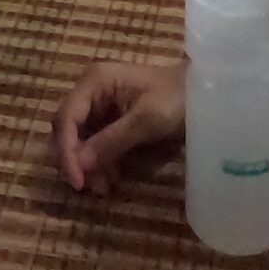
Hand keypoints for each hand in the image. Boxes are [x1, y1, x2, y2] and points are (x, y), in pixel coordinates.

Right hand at [53, 61, 185, 194]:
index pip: (65, 118)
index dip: (66, 151)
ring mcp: (100, 106)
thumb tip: (79, 164)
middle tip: (89, 188)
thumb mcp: (146, 120)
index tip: (77, 181)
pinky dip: (99, 163)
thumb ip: (111, 141)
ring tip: (103, 187)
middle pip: (67, 130)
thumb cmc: (176, 99)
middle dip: (75, 160)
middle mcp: (91, 91)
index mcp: (95, 81)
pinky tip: (111, 179)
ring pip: (80, 140)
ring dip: (87, 165)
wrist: (202, 95)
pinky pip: (96, 145)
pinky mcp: (111, 120)